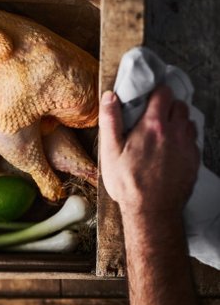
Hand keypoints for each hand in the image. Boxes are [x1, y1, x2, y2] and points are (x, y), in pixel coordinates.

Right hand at [99, 86, 199, 216]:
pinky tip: (170, 151)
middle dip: (168, 106)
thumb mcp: (109, 151)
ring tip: (163, 134)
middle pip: (180, 105)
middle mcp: (175, 132)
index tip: (147, 99)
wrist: (152, 212)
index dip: (155, 93)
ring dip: (178, 122)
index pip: (163, 94)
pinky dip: (184, 139)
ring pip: (189, 122)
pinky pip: (193, 141)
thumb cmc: (127, 182)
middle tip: (153, 117)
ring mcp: (188, 147)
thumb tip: (110, 96)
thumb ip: (110, 120)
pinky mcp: (194, 161)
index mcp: (153, 126)